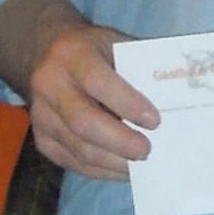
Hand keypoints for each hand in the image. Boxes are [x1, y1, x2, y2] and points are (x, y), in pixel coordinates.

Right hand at [24, 13, 159, 179]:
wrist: (48, 55)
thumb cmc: (95, 50)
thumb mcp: (115, 43)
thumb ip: (138, 69)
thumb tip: (172, 105)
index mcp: (72, 54)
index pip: (97, 81)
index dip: (127, 103)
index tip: (154, 121)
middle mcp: (49, 84)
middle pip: (83, 122)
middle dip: (119, 141)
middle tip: (147, 151)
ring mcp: (41, 115)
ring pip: (78, 148)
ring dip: (114, 162)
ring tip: (141, 166)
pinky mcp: (42, 139)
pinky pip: (73, 162)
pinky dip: (102, 170)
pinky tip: (124, 169)